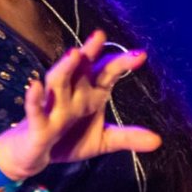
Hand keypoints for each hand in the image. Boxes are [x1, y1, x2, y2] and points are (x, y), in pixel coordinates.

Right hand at [0, 30, 161, 178]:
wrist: (34, 156)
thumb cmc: (68, 141)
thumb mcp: (102, 140)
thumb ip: (127, 137)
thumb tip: (158, 141)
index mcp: (90, 94)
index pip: (107, 73)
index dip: (121, 63)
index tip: (141, 55)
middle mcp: (72, 94)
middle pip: (80, 69)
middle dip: (89, 52)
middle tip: (100, 36)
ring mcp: (53, 107)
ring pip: (57, 82)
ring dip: (65, 68)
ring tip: (75, 54)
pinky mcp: (37, 124)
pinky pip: (34, 109)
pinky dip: (34, 98)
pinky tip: (35, 86)